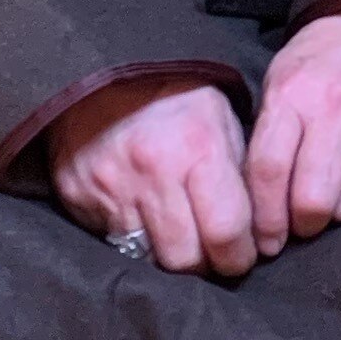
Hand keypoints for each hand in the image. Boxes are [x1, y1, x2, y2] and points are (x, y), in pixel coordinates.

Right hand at [49, 75, 256, 277]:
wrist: (99, 72)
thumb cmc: (173, 95)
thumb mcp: (218, 115)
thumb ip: (239, 169)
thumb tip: (260, 225)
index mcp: (197, 147)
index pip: (227, 231)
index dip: (240, 255)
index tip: (243, 255)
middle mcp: (154, 172)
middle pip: (187, 259)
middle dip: (208, 266)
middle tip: (215, 258)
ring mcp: (113, 188)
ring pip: (151, 260)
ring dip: (173, 260)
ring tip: (185, 245)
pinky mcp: (81, 198)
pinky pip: (116, 245)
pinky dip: (139, 246)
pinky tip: (150, 229)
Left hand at [242, 11, 340, 250]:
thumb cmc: (322, 62)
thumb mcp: (280, 82)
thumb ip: (267, 138)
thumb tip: (251, 208)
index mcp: (294, 93)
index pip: (270, 171)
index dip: (264, 219)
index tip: (265, 240)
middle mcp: (338, 106)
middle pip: (314, 200)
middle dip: (303, 225)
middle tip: (302, 223)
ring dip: (338, 213)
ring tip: (334, 196)